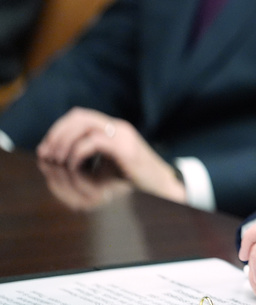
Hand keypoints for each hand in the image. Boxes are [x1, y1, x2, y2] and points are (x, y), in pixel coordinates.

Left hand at [36, 107, 185, 203]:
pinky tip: (73, 166)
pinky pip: (93, 143)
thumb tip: (50, 157)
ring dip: (64, 142)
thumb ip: (82, 159)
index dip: (58, 129)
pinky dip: (76, 154)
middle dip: (57, 134)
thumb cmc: (132, 182)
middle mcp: (119, 127)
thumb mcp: (102, 168)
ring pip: (84, 125)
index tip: (45, 149)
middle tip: (47, 154)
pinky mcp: (125, 149)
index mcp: (113, 128)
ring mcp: (123, 136)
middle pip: (79, 115)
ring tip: (57, 160)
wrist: (162, 189)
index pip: (79, 115)